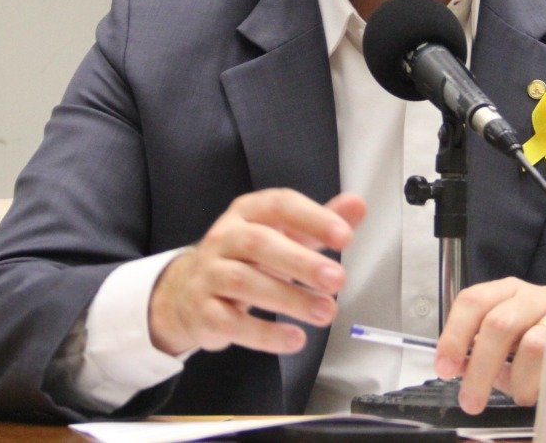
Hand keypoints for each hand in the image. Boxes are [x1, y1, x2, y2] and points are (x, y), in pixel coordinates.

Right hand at [148, 188, 366, 356]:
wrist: (188, 293)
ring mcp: (210, 275)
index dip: (312, 218)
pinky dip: (265, 334)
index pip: (279, 205)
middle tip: (339, 280)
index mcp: (248, 212)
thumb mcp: (284, 235)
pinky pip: (232, 322)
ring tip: (326, 313)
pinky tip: (295, 339)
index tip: (345, 236)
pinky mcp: (204, 312)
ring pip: (244, 283)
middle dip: (301, 262)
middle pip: (259, 244)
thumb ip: (320, 223)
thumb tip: (358, 205)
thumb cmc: (247, 259)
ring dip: (290, 299)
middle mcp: (224, 238)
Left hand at [433, 277, 545, 414]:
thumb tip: (457, 367)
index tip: (445, 368)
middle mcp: (532, 294)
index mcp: (504, 290)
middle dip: (480, 367)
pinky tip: (537, 388)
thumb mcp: (501, 344)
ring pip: (532, 344)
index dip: (455, 334)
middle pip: (498, 323)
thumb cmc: (534, 342)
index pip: (473, 300)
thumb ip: (477, 352)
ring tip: (516, 395)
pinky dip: (541, 381)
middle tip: (471, 399)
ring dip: (517, 379)